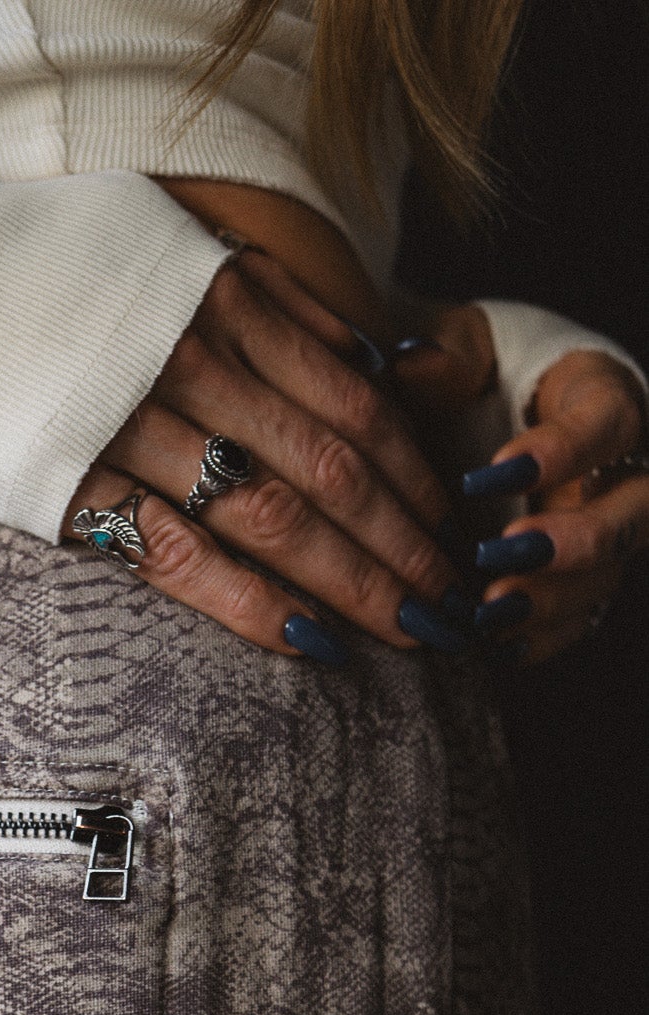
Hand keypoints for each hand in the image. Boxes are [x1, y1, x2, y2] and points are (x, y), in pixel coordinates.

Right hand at [64, 252, 464, 663]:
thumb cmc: (33, 267)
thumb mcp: (167, 241)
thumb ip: (272, 298)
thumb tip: (374, 362)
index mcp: (223, 299)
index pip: (356, 405)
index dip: (419, 479)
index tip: (456, 531)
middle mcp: (192, 361)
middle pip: (334, 470)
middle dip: (407, 546)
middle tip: (457, 606)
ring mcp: (130, 428)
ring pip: (273, 516)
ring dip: (353, 581)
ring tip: (407, 632)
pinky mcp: (69, 486)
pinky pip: (180, 555)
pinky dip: (251, 601)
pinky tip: (308, 640)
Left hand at [456, 349, 647, 665]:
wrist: (472, 414)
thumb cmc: (472, 370)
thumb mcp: (458, 346)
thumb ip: (444, 355)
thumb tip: (410, 365)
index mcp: (600, 395)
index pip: (608, 421)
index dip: (563, 451)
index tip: (492, 475)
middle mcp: (620, 467)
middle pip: (634, 510)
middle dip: (576, 541)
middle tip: (506, 556)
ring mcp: (605, 528)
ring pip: (606, 575)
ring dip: (549, 600)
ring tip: (486, 615)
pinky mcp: (579, 578)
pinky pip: (577, 618)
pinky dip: (537, 638)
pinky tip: (491, 647)